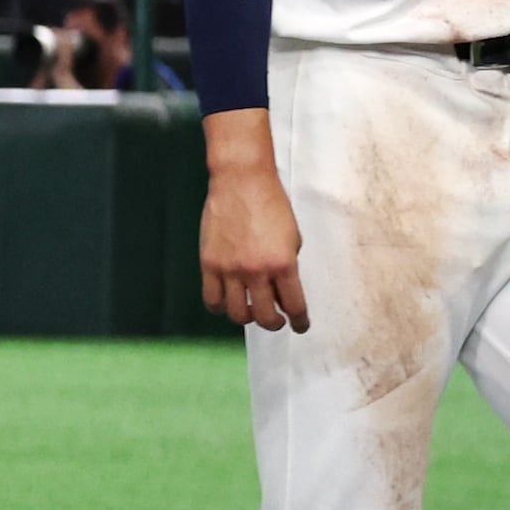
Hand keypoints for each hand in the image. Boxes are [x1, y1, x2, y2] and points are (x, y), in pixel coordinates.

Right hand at [201, 131, 307, 334]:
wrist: (242, 182)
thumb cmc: (272, 206)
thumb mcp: (292, 238)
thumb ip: (287, 267)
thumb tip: (282, 293)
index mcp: (283, 263)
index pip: (294, 305)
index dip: (299, 321)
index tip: (301, 327)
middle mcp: (256, 270)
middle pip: (264, 316)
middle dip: (275, 324)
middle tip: (278, 321)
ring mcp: (230, 269)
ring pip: (236, 313)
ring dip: (248, 318)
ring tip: (253, 311)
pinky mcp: (209, 264)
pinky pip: (212, 299)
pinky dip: (221, 308)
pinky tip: (229, 303)